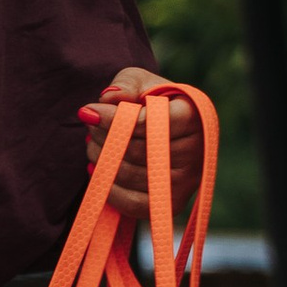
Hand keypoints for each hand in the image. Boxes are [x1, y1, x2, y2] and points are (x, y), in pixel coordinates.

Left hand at [79, 64, 206, 229]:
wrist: (163, 128)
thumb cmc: (151, 101)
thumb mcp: (139, 82)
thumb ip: (125, 85)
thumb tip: (108, 98)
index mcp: (194, 115)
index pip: (149, 122)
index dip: (114, 120)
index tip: (89, 113)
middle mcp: (197, 150)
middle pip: (137, 150)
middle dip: (105, 139)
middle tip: (91, 130)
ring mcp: (187, 180)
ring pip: (131, 176)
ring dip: (102, 162)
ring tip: (93, 146)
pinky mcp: (174, 204)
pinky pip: (133, 203)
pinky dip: (109, 190)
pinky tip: (98, 172)